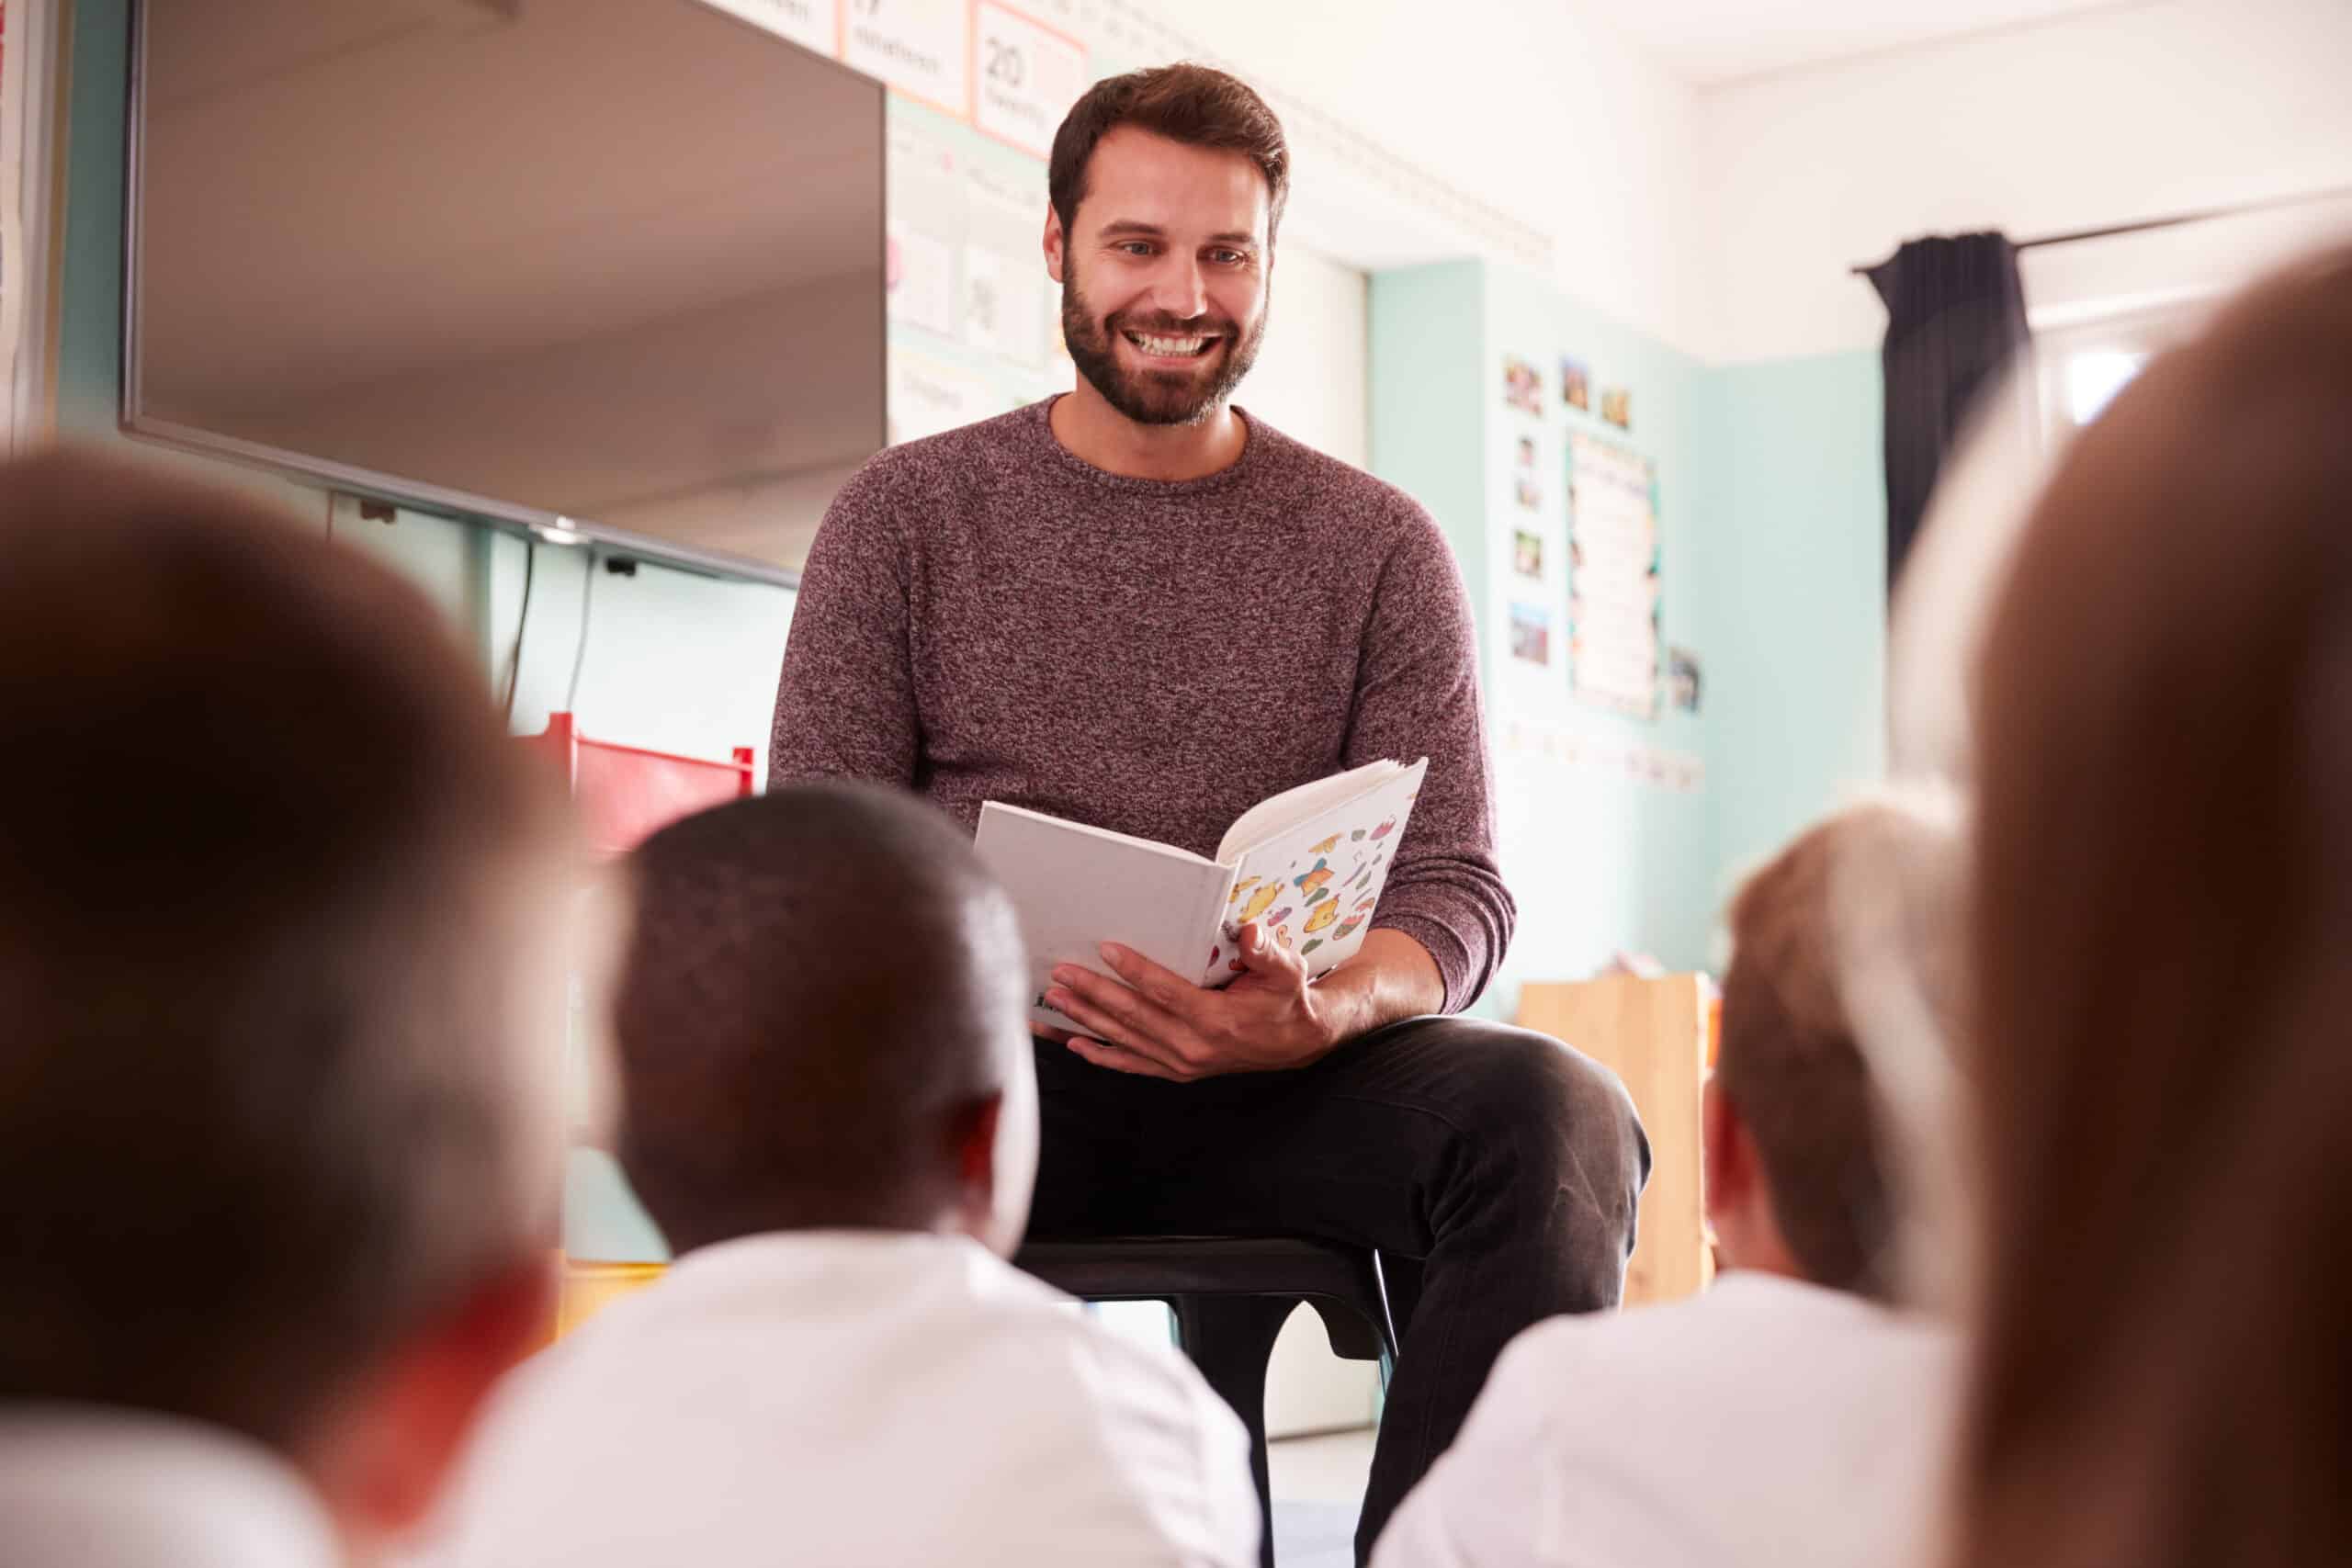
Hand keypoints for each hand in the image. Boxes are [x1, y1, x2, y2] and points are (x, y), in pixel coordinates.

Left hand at [1042, 921, 1340, 1081]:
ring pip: (1124, 1040)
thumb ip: (1268, 952)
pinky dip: (1101, 1054)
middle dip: (1093, 992)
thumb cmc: (1286, 1000)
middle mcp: (1193, 1046)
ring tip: (1054, 1001)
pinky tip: (1074, 1043)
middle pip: (1133, 1016)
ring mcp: (1181, 1062)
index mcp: (1216, 1019)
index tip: (1105, 949)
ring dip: (1086, 1020)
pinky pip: (1130, 1064)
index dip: (1134, 970)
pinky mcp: (1176, 1070)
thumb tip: (1249, 932)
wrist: (1296, 1043)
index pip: (1165, 992)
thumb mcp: (1287, 972)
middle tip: (1061, 973)